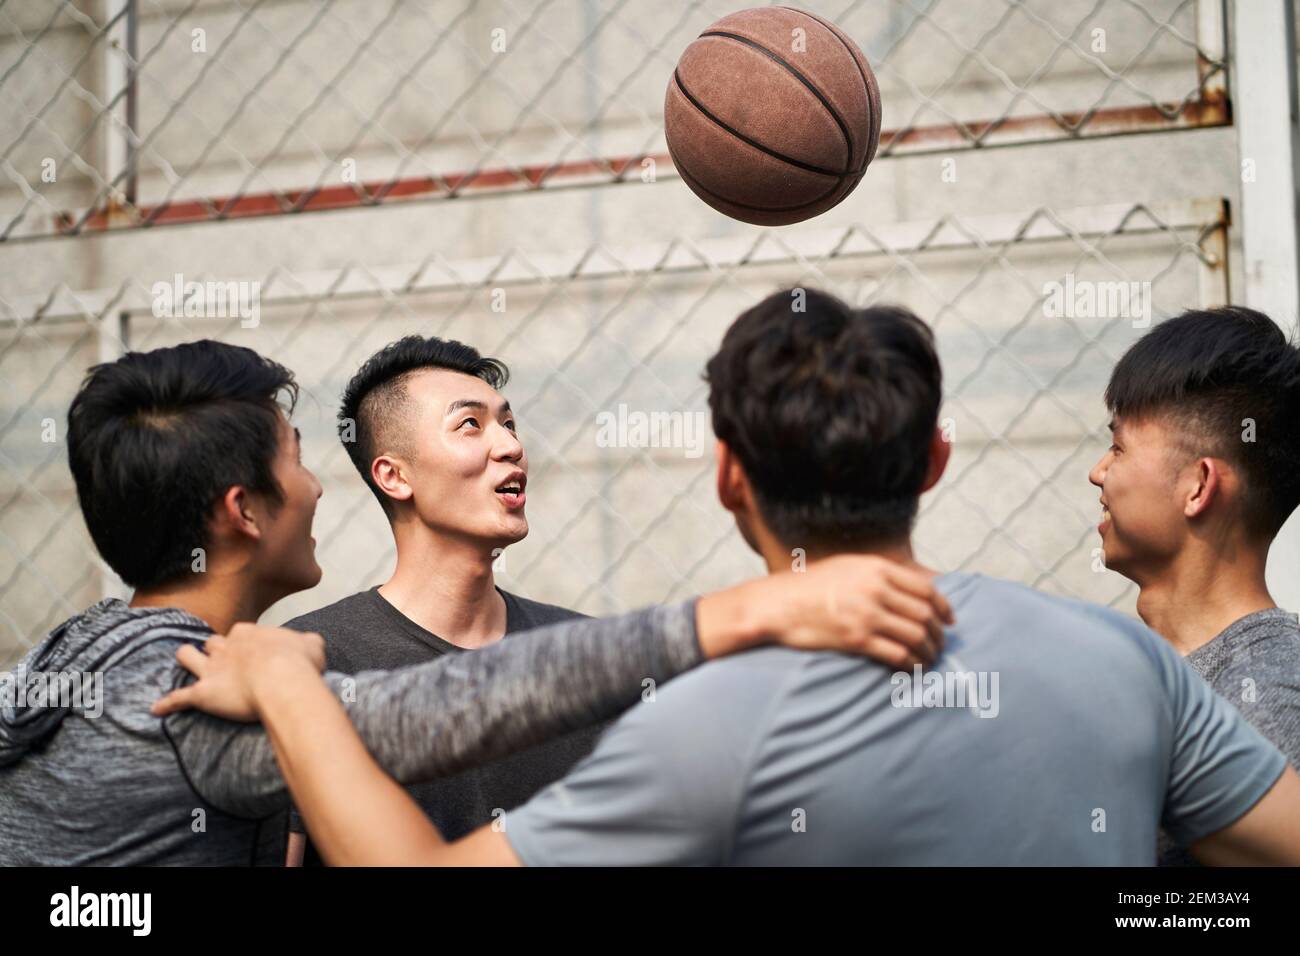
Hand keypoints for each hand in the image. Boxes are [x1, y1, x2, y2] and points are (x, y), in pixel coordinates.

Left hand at [151, 624, 325, 721]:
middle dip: (215, 649)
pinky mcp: (202, 693)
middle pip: (213, 643)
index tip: (252, 652)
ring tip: (184, 661)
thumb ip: (307, 642)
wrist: (282, 680)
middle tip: (222, 660)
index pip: (241, 633)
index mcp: (249, 633)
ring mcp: (212, 670)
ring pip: (188, 657)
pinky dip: (167, 704)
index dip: (244, 643)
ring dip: (186, 659)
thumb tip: (309, 644)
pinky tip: (156, 709)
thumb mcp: (311, 644)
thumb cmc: (298, 663)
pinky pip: (178, 698)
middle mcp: (227, 647)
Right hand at [701, 555, 953, 667]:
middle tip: (941, 645)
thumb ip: (878, 574)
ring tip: (929, 660)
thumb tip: (911, 588)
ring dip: (928, 651)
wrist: (776, 604)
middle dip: (939, 634)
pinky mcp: (856, 639)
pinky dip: (911, 664)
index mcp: (876, 568)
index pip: (926, 589)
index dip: (944, 607)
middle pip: (925, 614)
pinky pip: (897, 655)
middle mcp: (875, 589)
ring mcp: (866, 614)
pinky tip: (912, 669)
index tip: (950, 621)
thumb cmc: (809, 586)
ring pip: (916, 636)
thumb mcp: (847, 567)